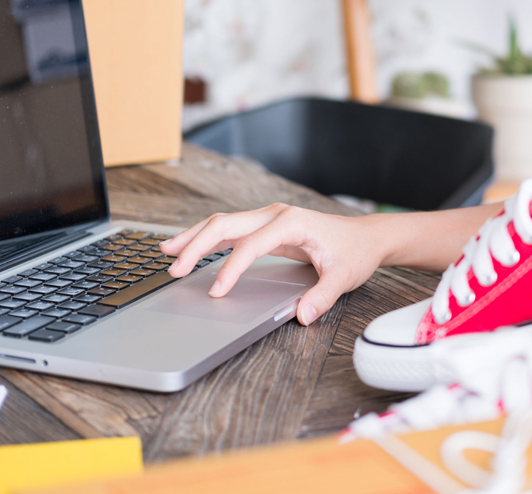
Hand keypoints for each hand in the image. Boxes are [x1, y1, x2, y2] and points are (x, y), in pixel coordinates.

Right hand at [159, 204, 384, 325]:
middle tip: (174, 269)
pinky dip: (206, 238)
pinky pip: (230, 229)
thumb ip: (322, 296)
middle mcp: (275, 215)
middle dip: (196, 244)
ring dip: (193, 237)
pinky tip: (188, 248)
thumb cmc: (354, 253)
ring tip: (166, 252)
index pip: (251, 244)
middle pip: (225, 224)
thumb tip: (302, 316)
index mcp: (292, 222)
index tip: (217, 292)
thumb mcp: (344, 277)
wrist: (365, 237)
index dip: (231, 268)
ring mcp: (268, 218)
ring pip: (222, 223)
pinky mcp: (265, 227)